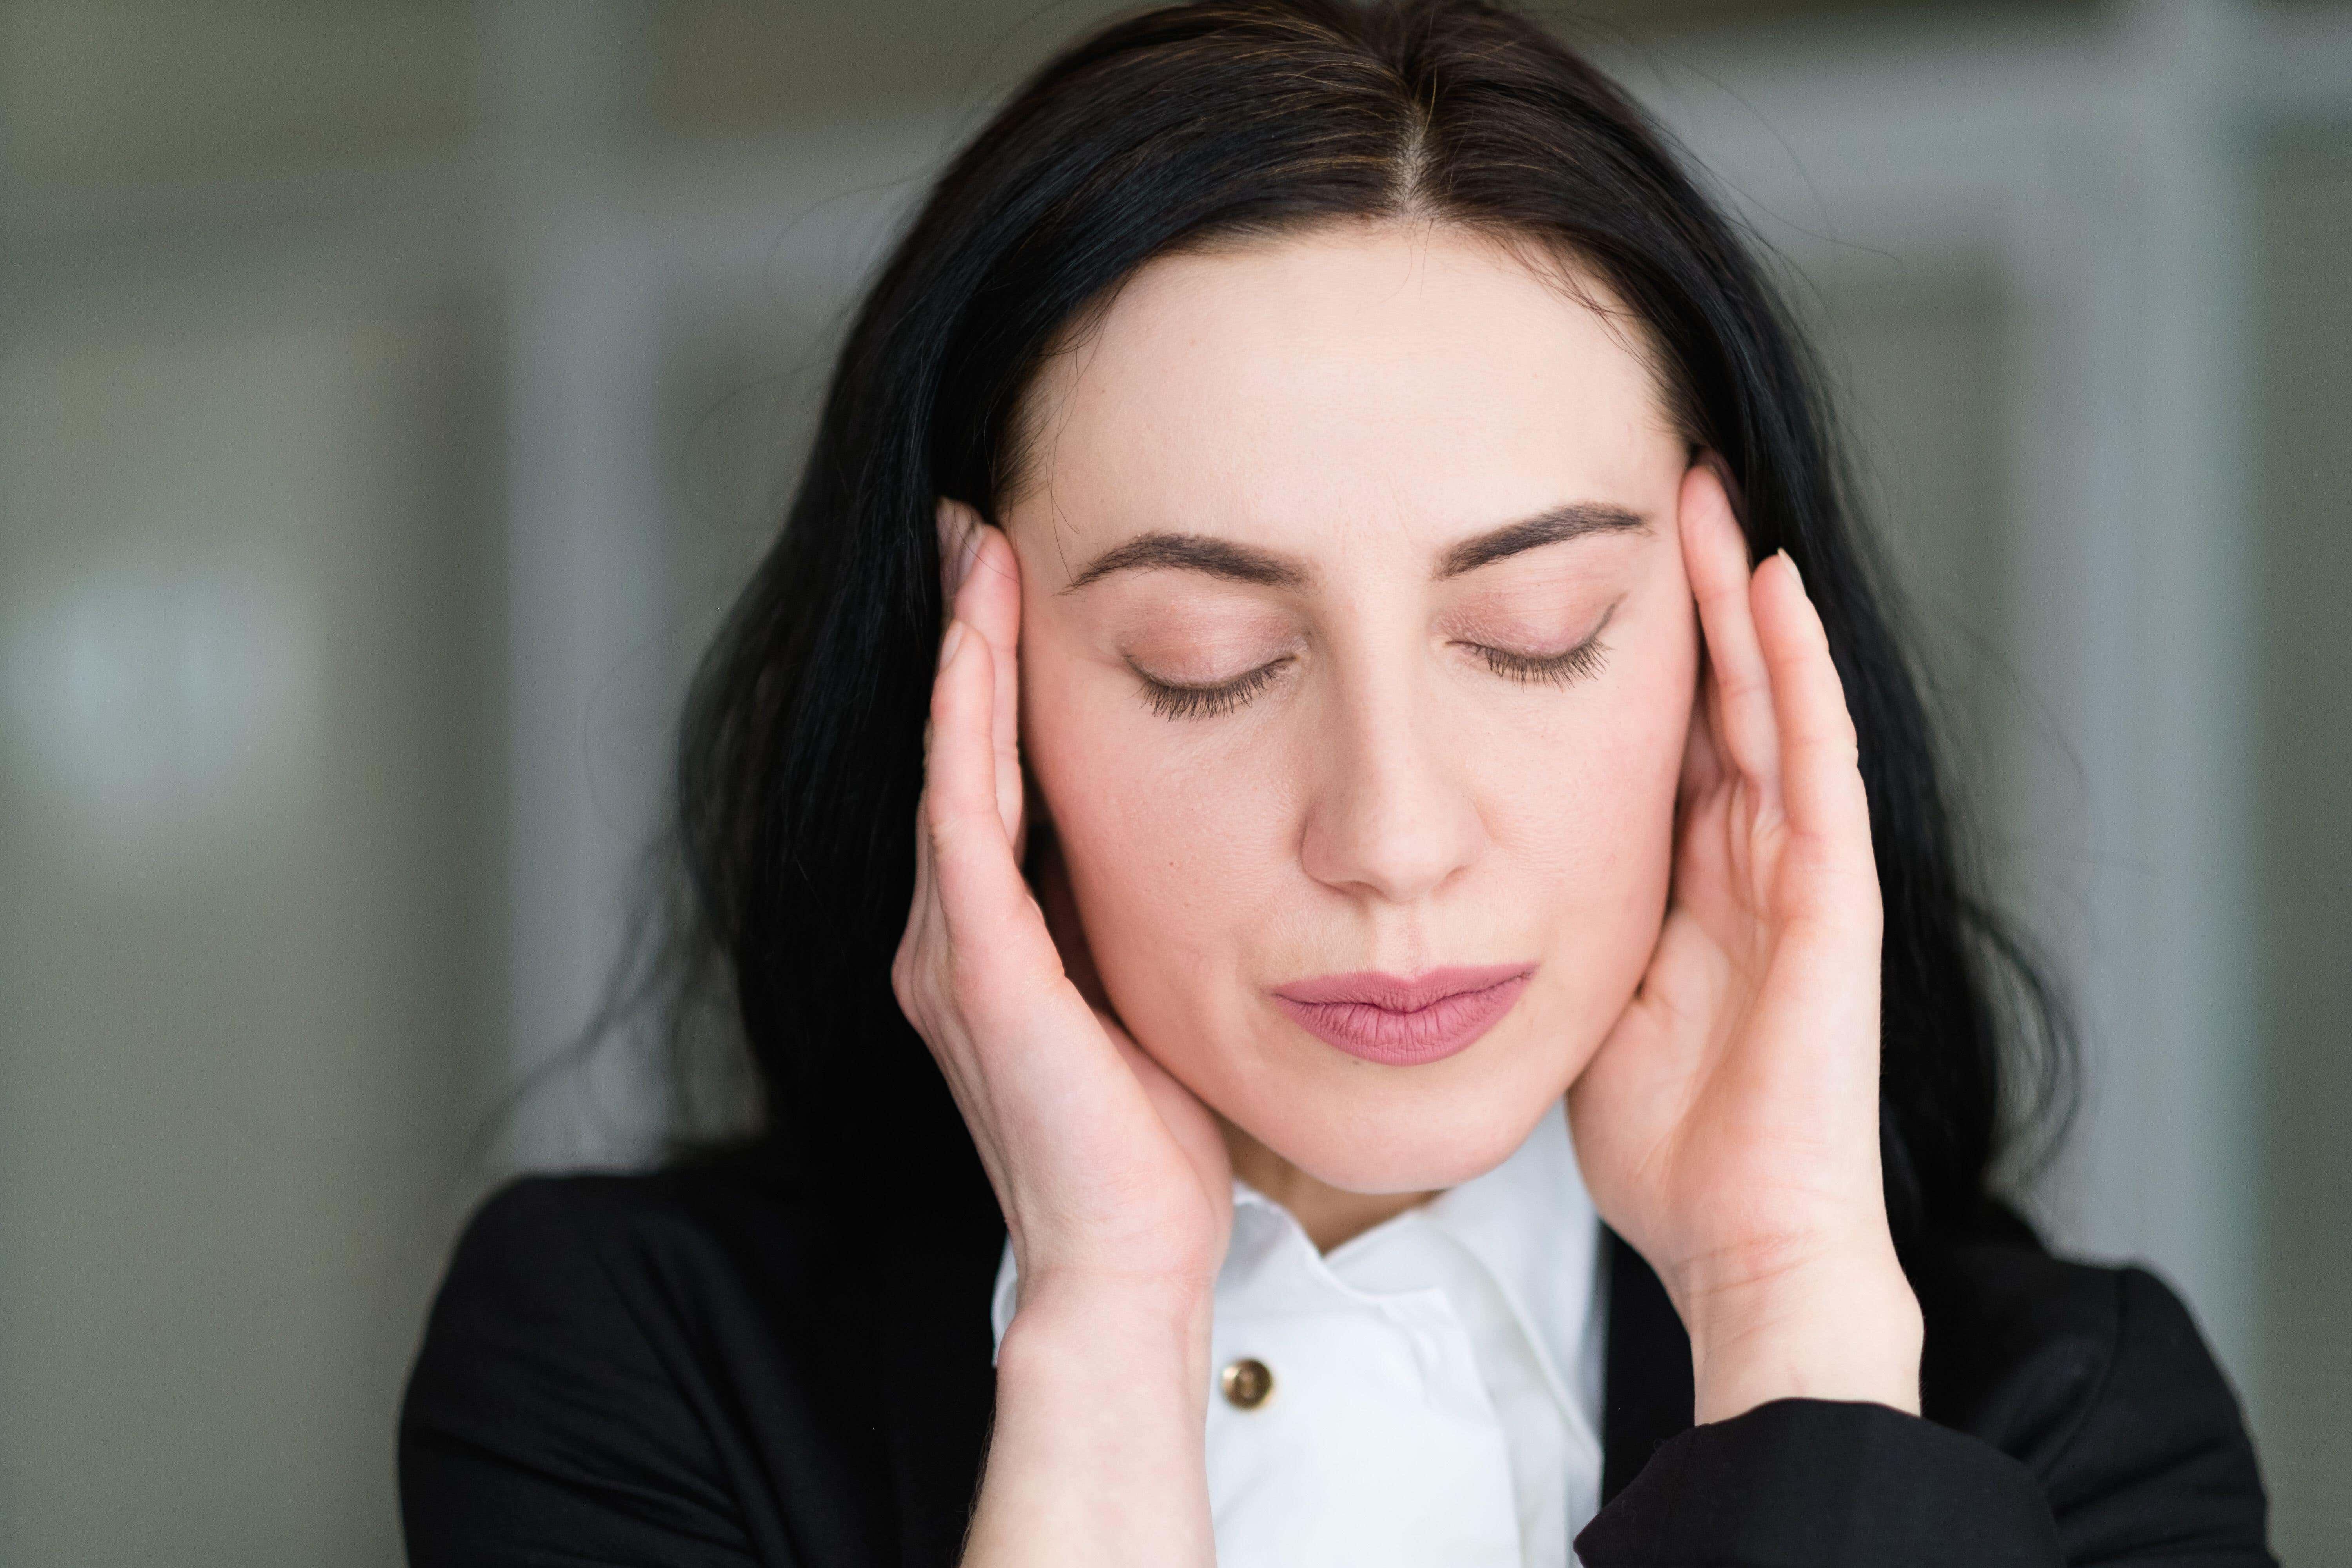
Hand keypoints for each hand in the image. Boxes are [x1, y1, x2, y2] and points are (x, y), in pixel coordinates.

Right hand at [893, 501, 1232, 1311]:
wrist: (1128, 1260)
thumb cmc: (1149, 1141)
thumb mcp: (1140, 991)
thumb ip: (1124, 914)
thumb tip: (1171, 826)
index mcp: (985, 942)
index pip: (982, 779)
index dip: (986, 677)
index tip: (1003, 582)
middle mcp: (947, 936)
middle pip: (953, 753)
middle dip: (961, 637)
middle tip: (970, 529)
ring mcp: (951, 952)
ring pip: (950, 769)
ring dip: (963, 658)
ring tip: (975, 554)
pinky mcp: (978, 972)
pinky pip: (964, 826)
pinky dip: (968, 732)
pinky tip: (979, 652)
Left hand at [1568, 463, 1919, 1424]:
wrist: (1738, 1239)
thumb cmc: (1667, 1148)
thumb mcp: (1593, 1007)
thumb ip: (1571, 934)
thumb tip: (1494, 889)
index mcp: (1696, 890)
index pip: (1671, 744)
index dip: (1644, 658)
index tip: (1592, 570)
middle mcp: (1753, 864)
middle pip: (1725, 702)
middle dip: (1696, 600)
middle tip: (1664, 491)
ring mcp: (1801, 874)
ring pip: (1773, 705)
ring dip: (1743, 604)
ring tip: (1712, 503)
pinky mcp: (1834, 895)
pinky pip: (1815, 761)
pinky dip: (1797, 673)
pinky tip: (1773, 592)